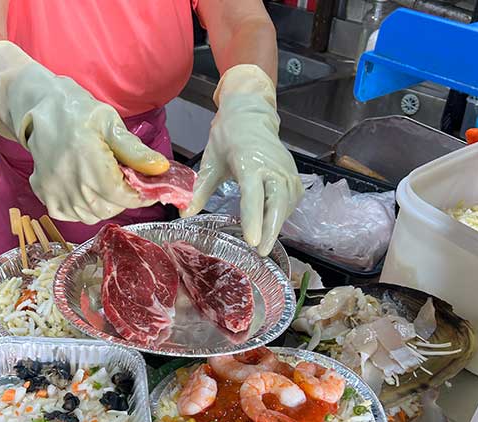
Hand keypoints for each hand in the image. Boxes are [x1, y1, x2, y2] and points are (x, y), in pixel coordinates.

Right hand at [0, 41, 169, 223]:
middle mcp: (72, 185)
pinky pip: (73, 215)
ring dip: (105, 204)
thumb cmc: (78, 112)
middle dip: (123, 198)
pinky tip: (86, 188)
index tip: (149, 189)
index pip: (124, 198)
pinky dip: (84, 208)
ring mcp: (57, 193)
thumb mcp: (110, 124)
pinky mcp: (46, 197)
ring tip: (105, 182)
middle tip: (123, 179)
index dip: (140, 196)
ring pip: (93, 215)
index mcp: (91, 165)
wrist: (39, 109)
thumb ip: (135, 150)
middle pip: (110, 208)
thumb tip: (160, 169)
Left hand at [185, 65, 303, 255]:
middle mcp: (271, 167)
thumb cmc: (227, 137)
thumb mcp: (210, 163)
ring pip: (287, 203)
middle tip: (262, 252)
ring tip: (265, 243)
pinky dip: (284, 214)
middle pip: (277, 203)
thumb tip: (184, 215)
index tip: (254, 241)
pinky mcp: (292, 173)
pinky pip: (291, 198)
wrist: (249, 114)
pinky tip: (273, 224)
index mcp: (249, 163)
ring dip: (278, 224)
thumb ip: (200, 191)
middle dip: (272, 229)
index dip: (254, 220)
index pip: (254, 196)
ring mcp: (285, 170)